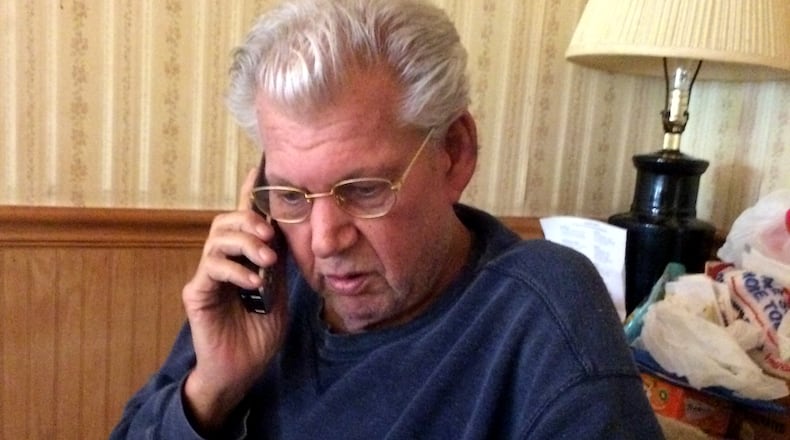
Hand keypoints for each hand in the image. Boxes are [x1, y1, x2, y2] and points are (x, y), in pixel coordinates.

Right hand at [181, 166, 287, 430]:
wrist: (241, 370)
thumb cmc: (259, 334)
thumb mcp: (279, 294)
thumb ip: (279, 266)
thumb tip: (287, 235)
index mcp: (243, 258)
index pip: (244, 219)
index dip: (249, 193)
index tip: (259, 168)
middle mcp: (222, 262)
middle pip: (225, 221)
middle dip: (249, 220)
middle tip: (269, 234)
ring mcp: (207, 276)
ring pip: (216, 240)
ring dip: (245, 244)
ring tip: (266, 260)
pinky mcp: (196, 293)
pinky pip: (211, 268)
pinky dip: (234, 270)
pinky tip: (252, 283)